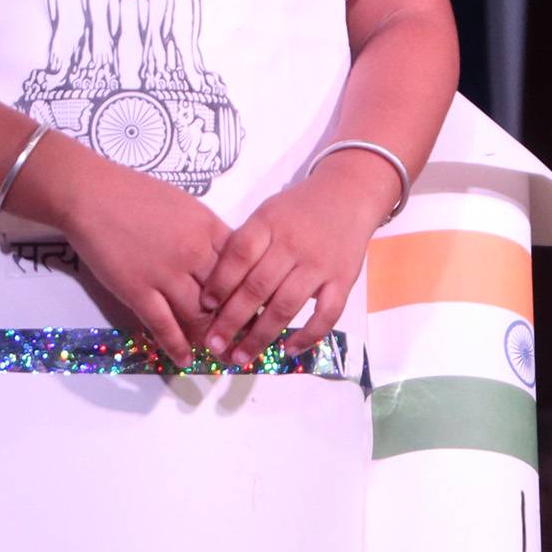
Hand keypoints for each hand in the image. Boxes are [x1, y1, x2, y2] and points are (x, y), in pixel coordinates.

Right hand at [32, 137, 231, 365]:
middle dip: (237, 323)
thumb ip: (208, 234)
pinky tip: (185, 359)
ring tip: (218, 354)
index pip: (243, 270)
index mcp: (209, 230)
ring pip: (199, 317)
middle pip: (226, 298)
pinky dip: (177, 346)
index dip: (252, 294)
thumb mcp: (186, 206)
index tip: (259, 312)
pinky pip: (163, 326)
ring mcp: (165, 274)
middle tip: (244, 341)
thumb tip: (224, 258)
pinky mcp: (137, 291)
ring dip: (210, 339)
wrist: (91, 194)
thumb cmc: (137, 194)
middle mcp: (194, 254)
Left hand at [198, 153, 399, 361]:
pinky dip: (307, 335)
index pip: (239, 256)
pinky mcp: (343, 280)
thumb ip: (245, 245)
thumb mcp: (266, 214)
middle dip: (231, 320)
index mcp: (268, 223)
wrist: (348, 194)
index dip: (219, 283)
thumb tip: (214, 289)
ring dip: (260, 336)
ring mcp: (319, 264)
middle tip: (213, 344)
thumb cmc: (298, 209)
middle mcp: (293, 244)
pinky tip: (288, 350)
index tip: (203, 306)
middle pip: (257, 287)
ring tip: (240, 357)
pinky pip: (326, 314)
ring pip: (286, 306)